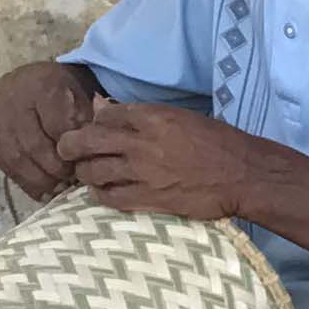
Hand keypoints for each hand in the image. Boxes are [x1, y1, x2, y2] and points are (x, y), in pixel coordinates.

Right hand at [0, 61, 96, 200]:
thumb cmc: (61, 94)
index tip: (82, 158)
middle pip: (34, 145)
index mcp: (43, 86)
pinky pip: (4, 164)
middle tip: (71, 178)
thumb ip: (87, 121)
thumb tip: (86, 153)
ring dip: (39, 179)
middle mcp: (14, 100)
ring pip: (16, 158)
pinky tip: (42, 189)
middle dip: (55, 167)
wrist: (28, 82)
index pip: (57, 124)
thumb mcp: (81, 98)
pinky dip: (25, 181)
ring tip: (58, 187)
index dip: (70, 147)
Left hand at [56, 101, 256, 220]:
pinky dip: (100, 195)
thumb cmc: (218, 143)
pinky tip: (103, 193)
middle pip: (86, 140)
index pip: (104, 115)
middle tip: (66, 151)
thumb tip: (108, 111)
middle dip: (69, 145)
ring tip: (87, 174)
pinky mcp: (148, 198)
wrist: (243, 175)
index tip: (90, 129)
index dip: (92, 122)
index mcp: (153, 117)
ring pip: (92, 171)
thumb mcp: (181, 118)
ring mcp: (142, 172)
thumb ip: (145, 116)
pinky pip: (110, 197)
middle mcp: (142, 142)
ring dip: (85, 172)